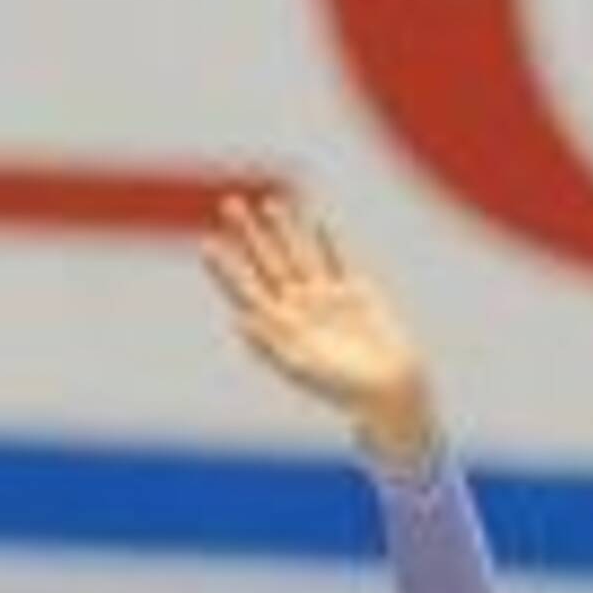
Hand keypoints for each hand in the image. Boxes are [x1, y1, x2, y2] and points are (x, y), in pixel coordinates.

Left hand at [202, 189, 437, 470]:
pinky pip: (337, 260)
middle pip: (267, 262)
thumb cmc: (340, 387)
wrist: (386, 389)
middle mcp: (298, 309)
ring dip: (283, 228)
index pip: (245, 289)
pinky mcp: (355, 294)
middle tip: (229, 204)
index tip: (206, 244)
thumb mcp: (299, 367)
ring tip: (268, 203)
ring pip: (299, 254)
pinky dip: (327, 240)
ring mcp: (325, 299)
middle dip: (248, 234)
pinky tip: (316, 220)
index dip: (225, 268)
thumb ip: (268, 343)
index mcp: (279, 327)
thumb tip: (239, 320)